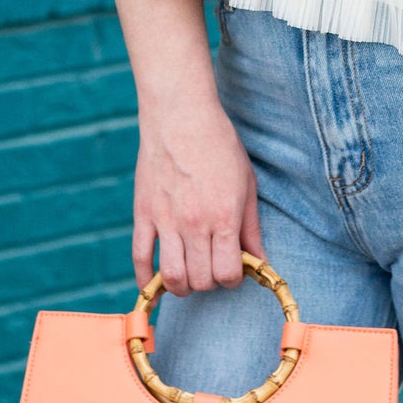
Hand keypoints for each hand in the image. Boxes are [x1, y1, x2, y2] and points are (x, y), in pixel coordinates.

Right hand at [132, 92, 264, 296]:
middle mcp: (194, 223)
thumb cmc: (219, 145)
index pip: (227, 274)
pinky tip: (154, 287)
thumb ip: (251, 227)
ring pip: (171, 277)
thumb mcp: (246, 183)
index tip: (234, 269)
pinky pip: (140, 258)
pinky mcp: (143, 214)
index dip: (233, 279)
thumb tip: (261, 261)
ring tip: (189, 276)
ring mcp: (165, 220)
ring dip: (182, 286)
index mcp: (223, 216)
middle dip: (210, 282)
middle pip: (200, 280)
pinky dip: (145, 281)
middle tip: (212, 268)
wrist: (181, 115)